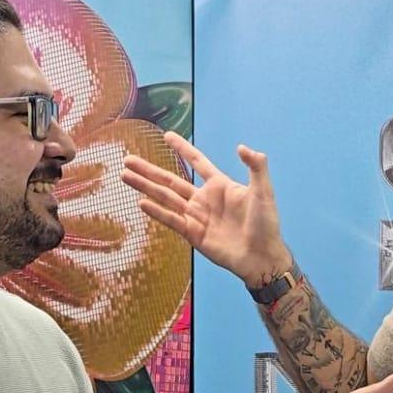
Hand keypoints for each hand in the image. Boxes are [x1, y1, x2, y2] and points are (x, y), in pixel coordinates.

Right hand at [120, 132, 289, 286]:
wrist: (262, 256)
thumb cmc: (266, 224)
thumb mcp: (263, 191)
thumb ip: (256, 167)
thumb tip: (242, 146)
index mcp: (220, 186)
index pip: (197, 162)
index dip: (182, 149)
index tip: (167, 135)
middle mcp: (204, 200)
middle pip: (171, 180)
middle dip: (149, 170)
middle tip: (128, 159)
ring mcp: (197, 217)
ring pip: (166, 198)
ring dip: (145, 187)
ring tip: (125, 176)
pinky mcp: (193, 234)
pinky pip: (172, 220)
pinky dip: (157, 211)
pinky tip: (141, 202)